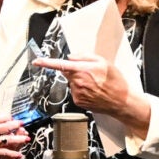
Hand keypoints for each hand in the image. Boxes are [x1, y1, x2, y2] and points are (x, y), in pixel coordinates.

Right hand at [0, 113, 29, 158]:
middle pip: (9, 126)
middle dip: (18, 125)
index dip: (9, 117)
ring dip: (20, 139)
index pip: (2, 117)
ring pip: (10, 139)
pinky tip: (19, 154)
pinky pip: (5, 152)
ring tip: (27, 139)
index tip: (12, 119)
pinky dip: (13, 154)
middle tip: (22, 125)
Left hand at [34, 54, 150, 137]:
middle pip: (68, 72)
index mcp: (82, 70)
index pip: (60, 65)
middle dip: (76, 70)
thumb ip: (85, 56)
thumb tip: (71, 57)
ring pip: (73, 82)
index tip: (37, 61)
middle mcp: (77, 82)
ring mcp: (77, 93)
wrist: (121, 102)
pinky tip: (94, 91)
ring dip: (80, 81)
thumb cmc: (115, 82)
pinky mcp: (78, 101)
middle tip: (92, 73)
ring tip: (96, 84)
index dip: (46, 63)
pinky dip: (82, 90)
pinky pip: (76, 91)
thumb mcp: (104, 62)